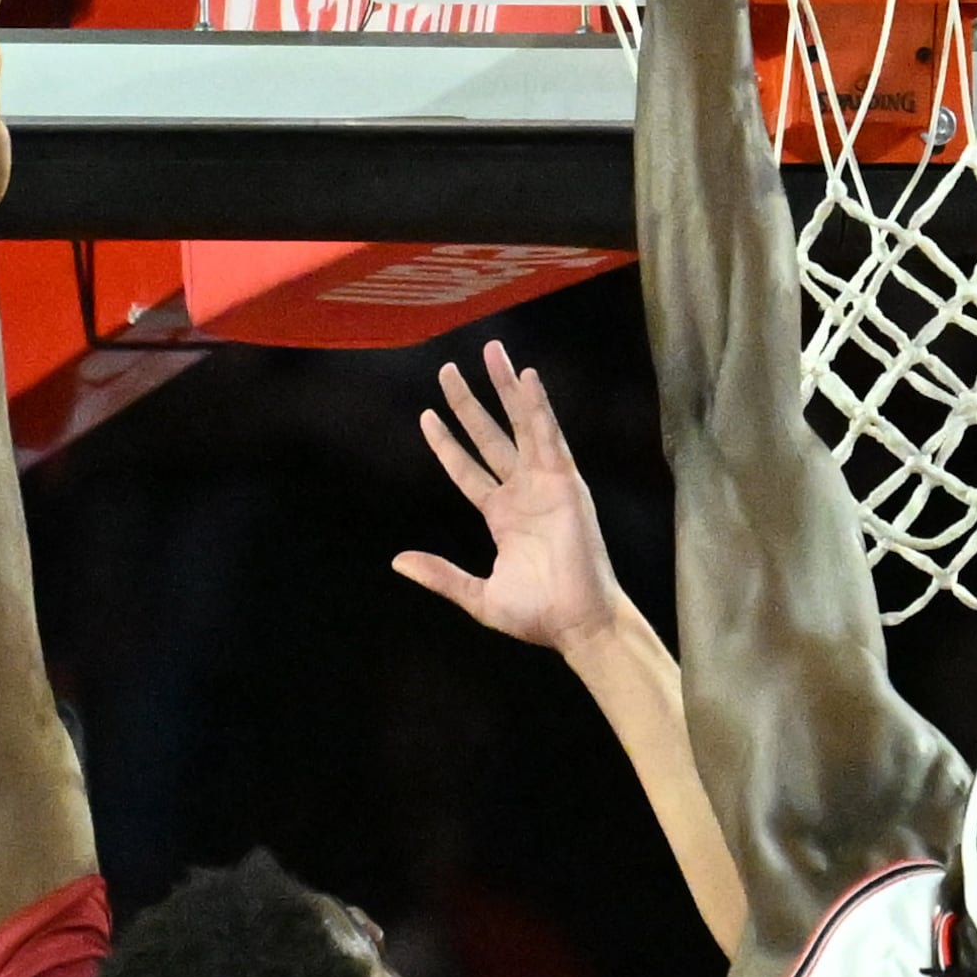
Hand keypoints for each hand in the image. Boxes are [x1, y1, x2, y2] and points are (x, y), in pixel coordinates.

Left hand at [392, 343, 630, 659]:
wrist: (577, 624)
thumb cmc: (537, 616)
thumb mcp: (477, 596)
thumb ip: (440, 575)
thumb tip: (398, 561)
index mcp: (502, 516)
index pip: (467, 469)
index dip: (447, 444)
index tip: (426, 415)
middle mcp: (523, 492)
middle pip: (490, 435)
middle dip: (470, 402)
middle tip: (448, 369)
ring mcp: (545, 484)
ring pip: (520, 425)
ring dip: (505, 388)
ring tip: (491, 352)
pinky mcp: (566, 483)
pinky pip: (549, 437)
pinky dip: (538, 407)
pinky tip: (526, 379)